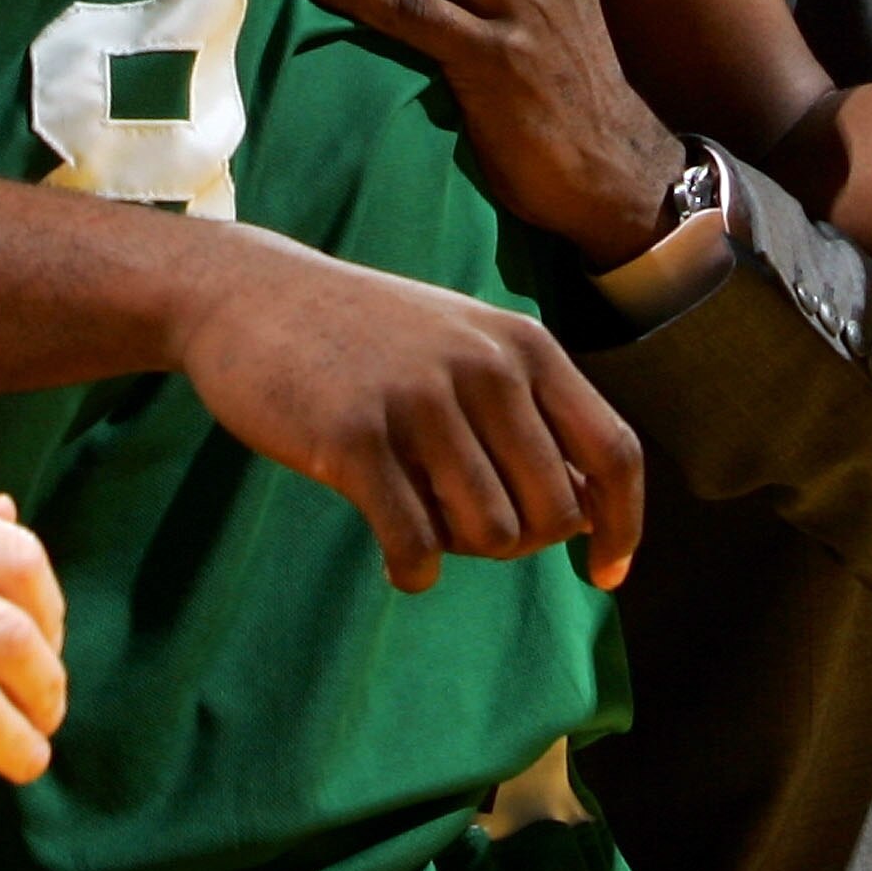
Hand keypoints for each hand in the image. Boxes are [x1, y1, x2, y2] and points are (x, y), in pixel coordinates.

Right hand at [167, 220, 642, 593]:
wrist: (247, 294)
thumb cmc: (362, 336)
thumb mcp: (462, 345)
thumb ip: (528, 411)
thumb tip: (593, 512)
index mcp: (522, 344)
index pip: (615, 452)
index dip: (625, 526)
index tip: (607, 575)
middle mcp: (483, 367)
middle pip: (555, 511)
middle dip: (519, 542)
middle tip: (462, 527)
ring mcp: (418, 400)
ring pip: (491, 534)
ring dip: (459, 550)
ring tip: (421, 522)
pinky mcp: (353, 438)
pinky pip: (417, 545)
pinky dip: (413, 570)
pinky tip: (395, 560)